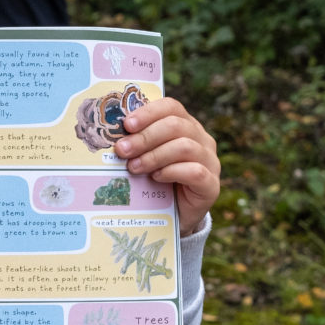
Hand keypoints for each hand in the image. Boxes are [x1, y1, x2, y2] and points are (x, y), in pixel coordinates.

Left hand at [113, 97, 220, 232]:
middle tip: (122, 149)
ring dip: (154, 156)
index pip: (171, 107)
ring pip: (185, 147)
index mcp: (186, 126)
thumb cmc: (156, 182)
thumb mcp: (146, 158)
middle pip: (176, 126)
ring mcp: (210, 162)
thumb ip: (137, 144)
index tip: (126, 124)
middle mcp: (202, 140)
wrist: (173, 217)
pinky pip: (194, 172)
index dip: (148, 113)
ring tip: (134, 167)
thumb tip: (113, 136)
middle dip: (145, 137)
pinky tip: (156, 177)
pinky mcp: (211, 185)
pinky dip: (171, 172)